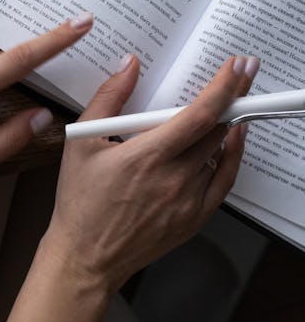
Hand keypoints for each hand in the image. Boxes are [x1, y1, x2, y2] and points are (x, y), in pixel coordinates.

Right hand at [42, 54, 258, 293]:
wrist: (86, 256)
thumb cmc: (80, 201)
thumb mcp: (81, 141)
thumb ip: (108, 97)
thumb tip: (130, 65)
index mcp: (146, 157)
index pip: (199, 115)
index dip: (224, 87)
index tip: (236, 67)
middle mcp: (173, 180)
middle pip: (218, 130)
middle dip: (232, 98)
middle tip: (241, 76)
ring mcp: (187, 202)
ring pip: (221, 153)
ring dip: (228, 126)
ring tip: (230, 106)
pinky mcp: (194, 219)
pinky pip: (224, 182)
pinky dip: (231, 157)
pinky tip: (229, 141)